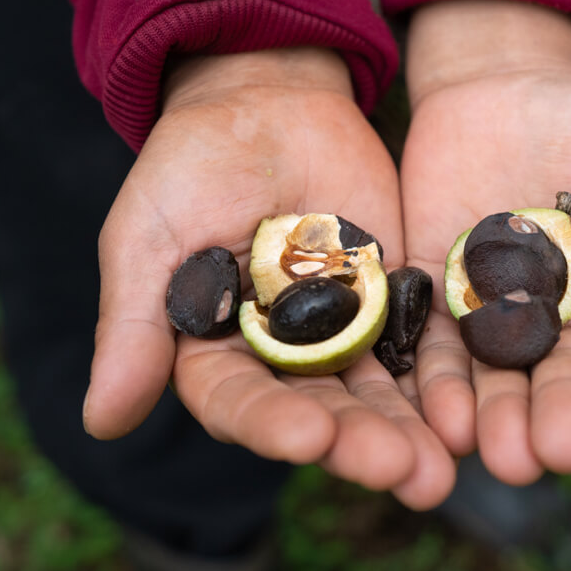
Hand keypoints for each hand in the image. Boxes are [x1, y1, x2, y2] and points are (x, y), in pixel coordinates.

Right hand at [83, 48, 454, 509]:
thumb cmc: (191, 164)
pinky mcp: (393, 300)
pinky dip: (441, 377)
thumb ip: (133, 324)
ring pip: (375, 390)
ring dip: (406, 428)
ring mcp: (341, 330)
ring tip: (439, 468)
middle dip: (358, 442)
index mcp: (213, 353)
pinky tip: (467, 408)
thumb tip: (103, 421)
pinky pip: (420, 344)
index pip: (240, 402)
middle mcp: (279, 359)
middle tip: (401, 472)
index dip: (273, 422)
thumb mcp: (149, 234)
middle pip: (319, 410)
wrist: (268, 98)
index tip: (312, 435)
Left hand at [400, 0, 570, 484]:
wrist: (504, 82)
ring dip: (496, 417)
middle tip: (558, 451)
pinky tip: (443, 416)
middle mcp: (554, 321)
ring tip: (500, 454)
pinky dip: (437, 381)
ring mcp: (492, 310)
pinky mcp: (436, 291)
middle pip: (557, 380)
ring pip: (495, 376)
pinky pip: (432, 342)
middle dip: (558, 415)